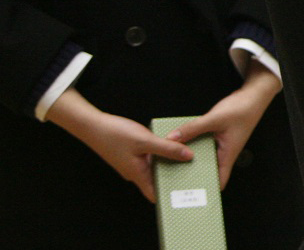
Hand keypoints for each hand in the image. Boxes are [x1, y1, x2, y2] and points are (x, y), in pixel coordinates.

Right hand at [46, 89, 195, 201]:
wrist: (92, 125)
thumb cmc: (116, 134)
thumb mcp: (146, 141)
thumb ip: (168, 149)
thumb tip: (189, 156)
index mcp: (137, 174)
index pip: (154, 194)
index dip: (168, 196)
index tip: (185, 194)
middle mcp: (134, 172)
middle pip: (157, 180)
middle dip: (173, 177)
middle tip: (193, 173)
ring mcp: (132, 163)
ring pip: (154, 168)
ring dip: (168, 164)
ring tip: (187, 158)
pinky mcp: (131, 154)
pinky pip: (150, 158)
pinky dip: (160, 154)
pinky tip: (171, 145)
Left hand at [168, 64, 281, 188]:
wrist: (254, 96)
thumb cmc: (242, 109)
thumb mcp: (215, 119)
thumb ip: (192, 128)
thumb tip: (172, 138)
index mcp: (228, 154)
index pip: (219, 180)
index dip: (207, 189)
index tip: (191, 196)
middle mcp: (224, 152)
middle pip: (207, 170)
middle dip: (192, 175)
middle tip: (174, 180)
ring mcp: (221, 145)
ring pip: (203, 157)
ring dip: (190, 159)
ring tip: (172, 162)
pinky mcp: (217, 137)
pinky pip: (202, 146)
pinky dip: (192, 146)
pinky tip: (180, 142)